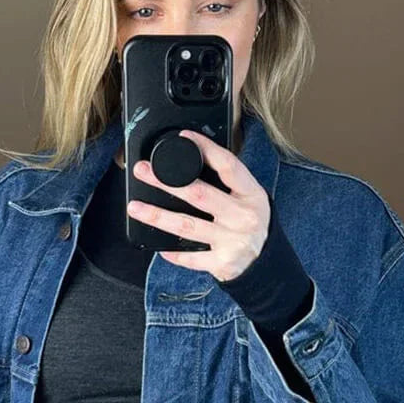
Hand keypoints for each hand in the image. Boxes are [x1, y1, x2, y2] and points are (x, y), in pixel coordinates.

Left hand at [126, 128, 269, 281]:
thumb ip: (229, 182)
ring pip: (187, 225)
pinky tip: (159, 247)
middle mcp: (243, 217)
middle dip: (166, 182)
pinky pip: (192, 257)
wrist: (267, 265)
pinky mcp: (222, 263)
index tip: (184, 137)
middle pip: (199, 194)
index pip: (228, 165)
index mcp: (251, 194)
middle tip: (143, 171)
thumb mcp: (251, 198)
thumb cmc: (252, 225)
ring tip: (136, 207)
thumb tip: (193, 160)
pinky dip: (174, 253)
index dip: (206, 149)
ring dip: (157, 216)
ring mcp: (232, 241)